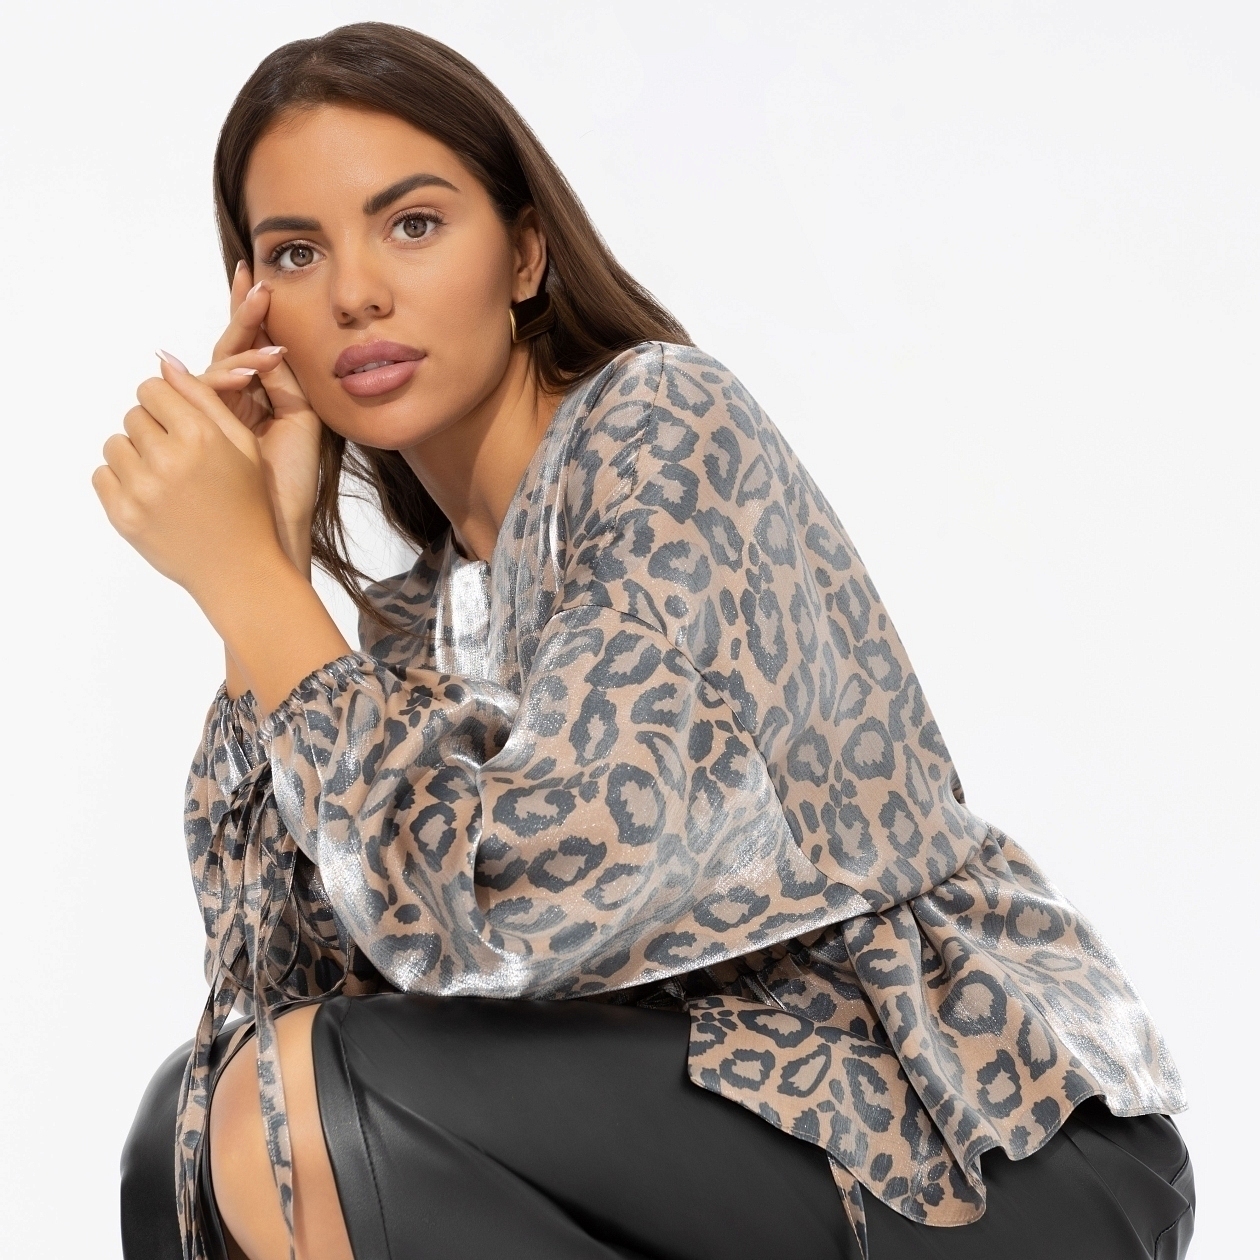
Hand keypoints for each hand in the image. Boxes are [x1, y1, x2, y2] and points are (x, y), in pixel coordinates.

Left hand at [93, 356, 286, 609]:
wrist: (240, 569)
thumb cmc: (248, 505)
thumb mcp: (243, 446)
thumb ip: (204, 398)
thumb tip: (164, 359)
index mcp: (201, 436)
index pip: (152, 389)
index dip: (166, 403)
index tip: (180, 422)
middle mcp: (169, 459)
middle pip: (133, 415)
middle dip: (153, 429)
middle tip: (178, 457)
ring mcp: (143, 489)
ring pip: (115, 444)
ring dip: (135, 455)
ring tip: (165, 478)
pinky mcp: (124, 515)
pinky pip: (102, 475)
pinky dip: (122, 482)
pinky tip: (153, 496)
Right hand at [204, 262, 322, 573]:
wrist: (276, 527)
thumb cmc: (292, 483)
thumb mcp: (300, 421)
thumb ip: (285, 381)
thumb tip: (271, 343)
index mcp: (258, 398)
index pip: (251, 347)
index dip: (251, 313)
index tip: (256, 275)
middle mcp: (232, 402)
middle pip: (230, 349)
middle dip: (243, 316)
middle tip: (253, 282)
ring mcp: (215, 415)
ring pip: (217, 368)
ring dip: (242, 349)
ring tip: (270, 339)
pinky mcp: (204, 430)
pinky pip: (206, 393)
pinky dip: (228, 378)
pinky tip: (249, 370)